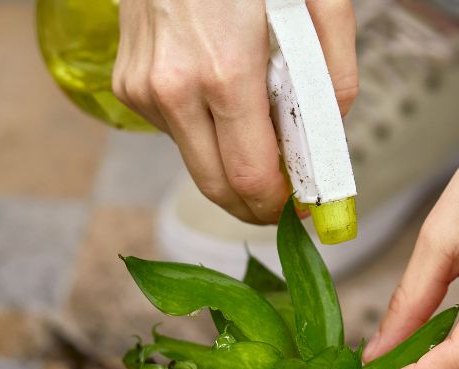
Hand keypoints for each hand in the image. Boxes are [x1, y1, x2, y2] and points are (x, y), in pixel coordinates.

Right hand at [112, 0, 356, 223]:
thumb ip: (332, 72)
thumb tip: (331, 130)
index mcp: (224, 72)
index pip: (251, 178)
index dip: (280, 204)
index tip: (301, 206)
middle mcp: (173, 90)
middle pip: (216, 188)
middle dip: (255, 202)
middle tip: (284, 195)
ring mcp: (142, 89)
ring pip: (194, 160)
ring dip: (228, 158)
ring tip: (255, 121)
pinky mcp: (126, 83)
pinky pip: (173, 128)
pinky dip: (201, 125)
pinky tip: (216, 86)